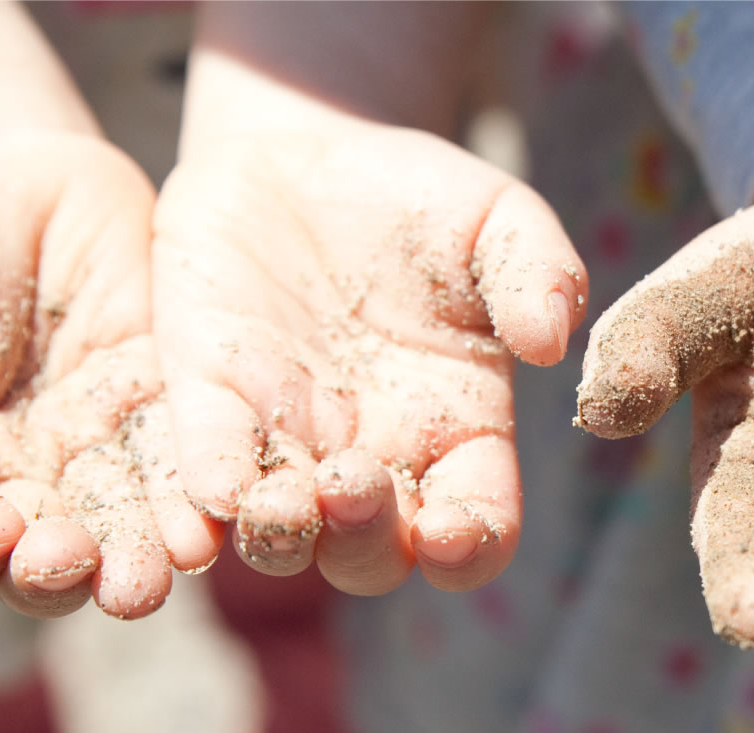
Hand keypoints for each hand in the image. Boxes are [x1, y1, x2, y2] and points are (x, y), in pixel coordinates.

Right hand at [0, 133, 209, 617]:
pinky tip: (215, 515)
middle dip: (66, 571)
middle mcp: (39, 486)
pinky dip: (206, 496)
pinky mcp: (175, 407)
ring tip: (161, 570)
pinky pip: (195, 461)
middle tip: (77, 564)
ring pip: (133, 528)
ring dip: (146, 557)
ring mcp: (113, 450)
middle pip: (53, 559)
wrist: (6, 170)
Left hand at [152, 120, 584, 594]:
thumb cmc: (417, 196)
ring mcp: (287, 441)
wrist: (302, 149)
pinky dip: (205, 499)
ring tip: (284, 501)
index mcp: (460, 432)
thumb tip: (551, 342)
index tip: (446, 530)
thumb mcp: (496, 217)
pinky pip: (202, 476)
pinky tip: (214, 489)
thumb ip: (537, 271)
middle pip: (372, 560)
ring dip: (282, 539)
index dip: (468, 550)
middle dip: (362, 543)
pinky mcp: (206, 406)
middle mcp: (375, 457)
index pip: (478, 530)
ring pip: (280, 541)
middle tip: (351, 481)